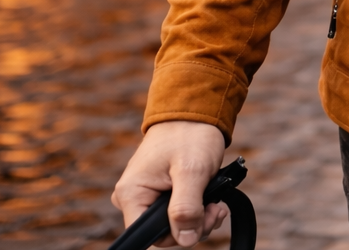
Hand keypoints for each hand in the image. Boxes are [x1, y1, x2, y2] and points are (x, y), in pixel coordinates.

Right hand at [112, 121, 229, 246]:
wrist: (194, 111)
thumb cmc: (190, 134)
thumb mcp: (192, 172)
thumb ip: (186, 208)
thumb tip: (185, 240)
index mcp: (131, 194)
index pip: (150, 237)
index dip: (178, 235)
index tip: (203, 219)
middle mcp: (132, 197)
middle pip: (164, 233)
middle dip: (194, 225)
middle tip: (216, 209)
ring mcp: (145, 194)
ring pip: (173, 224)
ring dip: (199, 218)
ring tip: (216, 202)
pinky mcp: (159, 192)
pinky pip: (176, 212)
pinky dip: (197, 209)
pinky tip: (211, 200)